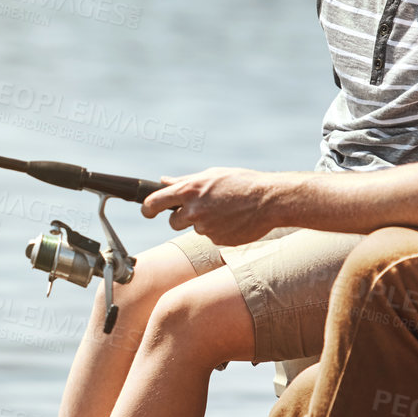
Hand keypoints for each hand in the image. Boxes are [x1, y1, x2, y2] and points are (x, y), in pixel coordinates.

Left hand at [141, 168, 285, 244]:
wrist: (269, 200)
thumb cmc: (241, 182)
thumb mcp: (211, 175)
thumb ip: (184, 181)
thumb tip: (163, 181)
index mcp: (189, 190)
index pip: (153, 203)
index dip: (148, 208)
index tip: (148, 211)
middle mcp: (194, 211)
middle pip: (172, 222)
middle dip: (181, 217)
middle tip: (201, 208)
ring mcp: (205, 228)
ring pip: (195, 229)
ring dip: (204, 222)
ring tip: (224, 210)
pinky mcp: (217, 241)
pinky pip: (212, 237)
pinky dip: (219, 230)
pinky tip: (233, 220)